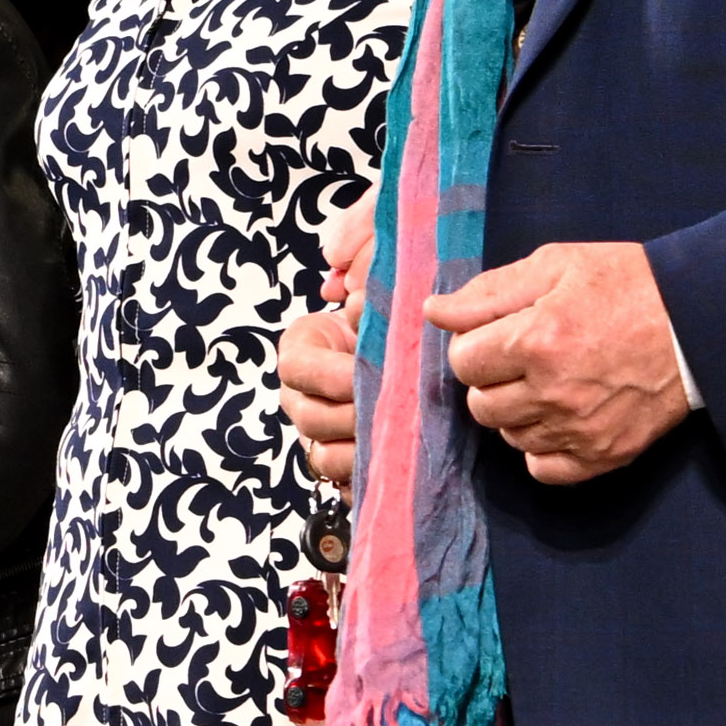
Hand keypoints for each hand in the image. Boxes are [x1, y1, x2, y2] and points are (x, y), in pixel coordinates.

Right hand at [282, 196, 374, 492]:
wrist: (430, 346)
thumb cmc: (402, 307)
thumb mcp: (381, 263)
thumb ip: (359, 239)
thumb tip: (335, 255)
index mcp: (301, 348)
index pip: (296, 371)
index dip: (335, 377)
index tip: (370, 374)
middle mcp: (303, 394)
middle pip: (308, 419)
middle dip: (352, 416)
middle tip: (395, 410)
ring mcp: (321, 431)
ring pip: (322, 457)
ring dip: (360, 451)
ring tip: (398, 439)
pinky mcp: (348, 464)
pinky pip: (344, 486)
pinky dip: (367, 482)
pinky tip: (396, 472)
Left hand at [425, 238, 693, 482]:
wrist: (698, 322)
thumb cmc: (627, 284)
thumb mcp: (556, 266)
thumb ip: (488, 293)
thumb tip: (433, 311)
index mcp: (537, 341)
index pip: (463, 362)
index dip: (476, 346)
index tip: (501, 335)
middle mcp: (553, 393)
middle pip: (480, 405)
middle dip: (493, 379)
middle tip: (526, 357)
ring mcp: (579, 430)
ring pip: (508, 436)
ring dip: (517, 412)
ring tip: (550, 383)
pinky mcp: (603, 455)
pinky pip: (542, 468)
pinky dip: (542, 447)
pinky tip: (560, 417)